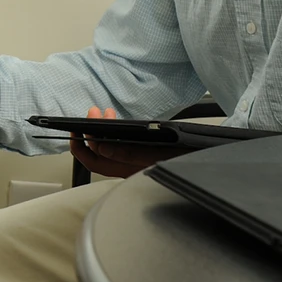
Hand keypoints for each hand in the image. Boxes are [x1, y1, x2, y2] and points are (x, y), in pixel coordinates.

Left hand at [69, 106, 189, 178]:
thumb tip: (100, 146)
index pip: (93, 160)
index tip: (75, 128)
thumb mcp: (153, 153)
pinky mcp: (142, 154)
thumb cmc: (183, 160)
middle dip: (91, 129)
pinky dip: (115, 130)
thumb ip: (126, 152)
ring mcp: (133, 161)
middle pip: (98, 151)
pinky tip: (118, 120)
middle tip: (93, 110)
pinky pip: (120, 143)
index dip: (79, 146)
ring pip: (109, 145)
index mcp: (127, 170)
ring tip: (104, 110)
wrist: (206, 162)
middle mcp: (127, 168)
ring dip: (102, 127)